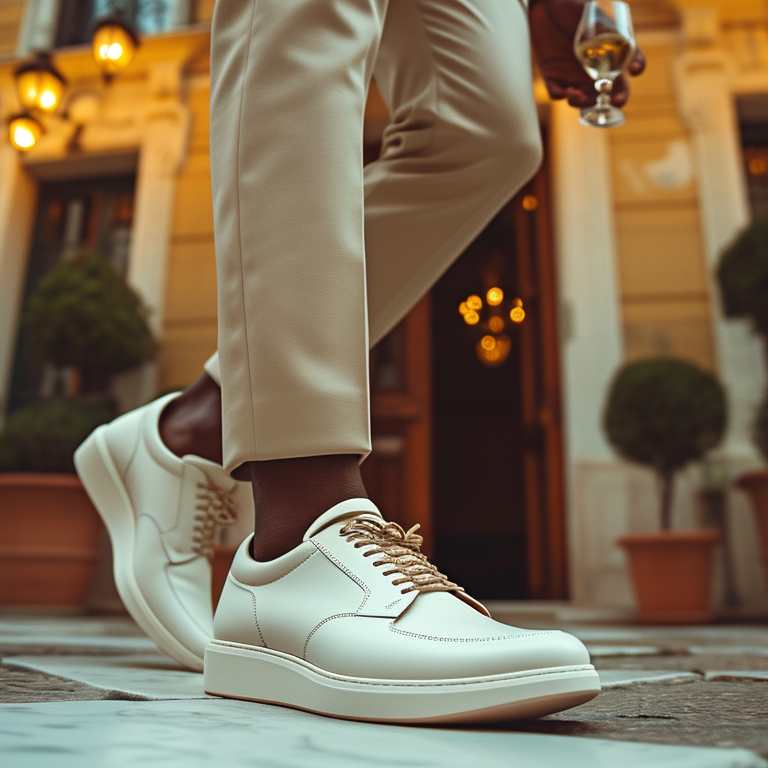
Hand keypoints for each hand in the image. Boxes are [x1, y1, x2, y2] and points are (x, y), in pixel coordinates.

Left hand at [529, 0, 645, 108]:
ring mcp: (572, 76)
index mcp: (610, 62)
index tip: (623, 87)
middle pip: (601, 98)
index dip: (622, 92)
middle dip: (604, 104)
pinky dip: (559, 95)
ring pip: (579, 100)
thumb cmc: (583, 9)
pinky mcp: (552, 76)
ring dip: (579, 102)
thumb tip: (636, 67)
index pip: (620, 84)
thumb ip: (621, 41)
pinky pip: (555, 92)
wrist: (552, 2)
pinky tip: (562, 91)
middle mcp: (592, 74)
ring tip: (576, 95)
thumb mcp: (606, 23)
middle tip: (609, 101)